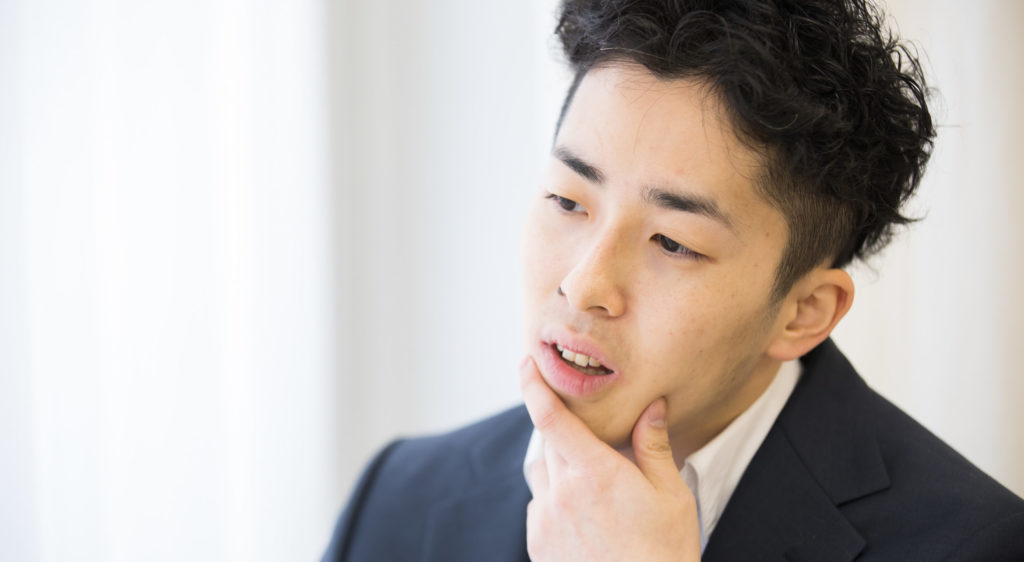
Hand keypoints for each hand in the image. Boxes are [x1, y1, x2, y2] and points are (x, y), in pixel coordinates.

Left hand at [520, 356, 701, 561]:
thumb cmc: (665, 552)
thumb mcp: (671, 495)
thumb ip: (653, 446)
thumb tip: (651, 405)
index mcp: (595, 473)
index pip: (552, 418)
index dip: (534, 386)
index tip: (526, 364)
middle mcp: (562, 493)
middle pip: (547, 442)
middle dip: (563, 430)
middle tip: (588, 436)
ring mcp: (545, 520)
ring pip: (540, 473)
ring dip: (559, 466)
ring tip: (593, 484)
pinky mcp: (537, 544)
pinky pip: (539, 505)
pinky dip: (555, 498)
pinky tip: (586, 516)